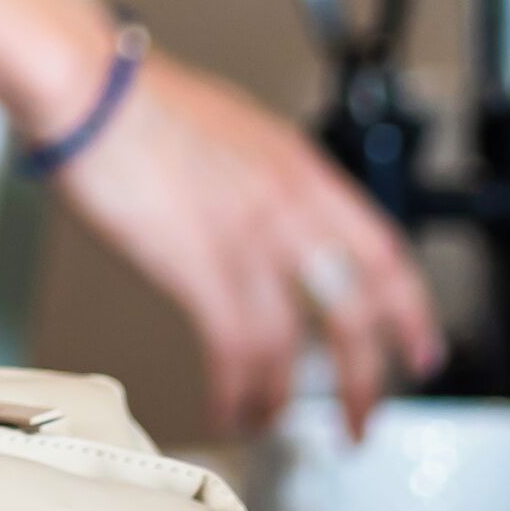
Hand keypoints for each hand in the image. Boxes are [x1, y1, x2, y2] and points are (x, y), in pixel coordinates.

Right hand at [53, 46, 443, 436]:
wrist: (90, 90)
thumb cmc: (143, 103)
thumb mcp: (238, 132)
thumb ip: (271, 182)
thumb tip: (278, 226)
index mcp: (301, 170)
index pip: (385, 253)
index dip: (411, 313)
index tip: (420, 351)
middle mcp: (286, 207)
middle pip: (352, 313)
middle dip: (363, 380)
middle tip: (360, 419)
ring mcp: (245, 240)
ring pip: (290, 345)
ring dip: (284, 398)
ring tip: (271, 420)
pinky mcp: (196, 268)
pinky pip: (234, 351)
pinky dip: (238, 390)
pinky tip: (229, 406)